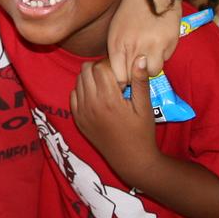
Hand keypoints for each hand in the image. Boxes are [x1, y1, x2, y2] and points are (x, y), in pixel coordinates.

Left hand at [71, 57, 159, 186]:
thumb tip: (140, 57)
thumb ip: (140, 81)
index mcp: (108, 99)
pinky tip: (97, 96)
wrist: (131, 160)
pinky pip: (73, 95)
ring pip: (78, 81)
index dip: (111, 65)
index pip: (100, 67)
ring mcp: (81, 112)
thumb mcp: (145, 106)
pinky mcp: (78, 119)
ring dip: (90, 78)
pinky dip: (83, 90)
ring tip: (106, 86)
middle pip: (86, 70)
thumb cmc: (142, 133)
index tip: (121, 73)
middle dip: (99, 68)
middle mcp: (91, 104)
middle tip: (113, 77)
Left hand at [106, 0, 179, 83]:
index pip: (118, 76)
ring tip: (150, 54)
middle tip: (138, 67)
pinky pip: (165, 59)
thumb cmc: (132, 9)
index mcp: (117, 43)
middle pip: (135, 77)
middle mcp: (133, 47)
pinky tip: (159, 42)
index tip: (126, 77)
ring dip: (152, 67)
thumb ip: (117, 51)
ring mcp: (152, 46)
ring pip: (153, 72)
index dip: (123, 80)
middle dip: (136, 76)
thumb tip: (120, 72)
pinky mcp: (169, 43)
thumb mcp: (116, 28)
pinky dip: (163, 55)